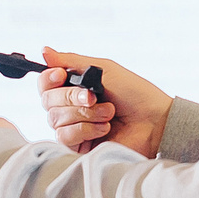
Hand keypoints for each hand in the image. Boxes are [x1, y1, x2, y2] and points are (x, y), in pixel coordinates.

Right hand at [36, 48, 170, 156]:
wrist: (154, 121)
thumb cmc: (134, 93)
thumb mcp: (103, 70)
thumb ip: (71, 61)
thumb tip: (44, 51)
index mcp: (74, 87)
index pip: (45, 84)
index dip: (48, 79)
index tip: (61, 75)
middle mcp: (70, 107)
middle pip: (47, 101)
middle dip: (71, 97)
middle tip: (95, 97)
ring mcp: (74, 127)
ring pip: (55, 119)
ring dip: (85, 114)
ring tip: (109, 113)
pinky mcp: (79, 147)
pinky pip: (65, 136)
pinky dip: (85, 129)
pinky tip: (104, 128)